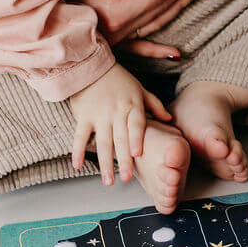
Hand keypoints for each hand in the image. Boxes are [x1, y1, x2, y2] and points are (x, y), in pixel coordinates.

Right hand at [68, 63, 172, 184]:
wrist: (92, 66)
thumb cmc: (119, 79)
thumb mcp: (139, 88)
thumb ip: (154, 105)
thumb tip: (169, 120)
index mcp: (132, 105)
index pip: (136, 124)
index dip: (136, 139)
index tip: (137, 155)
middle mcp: (116, 112)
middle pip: (120, 138)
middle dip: (123, 159)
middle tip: (127, 178)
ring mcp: (99, 115)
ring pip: (102, 142)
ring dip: (104, 162)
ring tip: (108, 180)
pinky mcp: (84, 116)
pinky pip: (80, 135)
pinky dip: (78, 150)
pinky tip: (78, 165)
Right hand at [72, 0, 209, 58]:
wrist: (37, 12)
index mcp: (118, 12)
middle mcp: (121, 30)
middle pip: (162, 6)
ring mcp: (117, 41)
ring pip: (157, 23)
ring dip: (180, 6)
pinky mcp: (111, 46)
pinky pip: (138, 49)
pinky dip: (157, 50)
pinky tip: (176, 53)